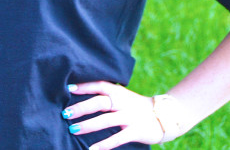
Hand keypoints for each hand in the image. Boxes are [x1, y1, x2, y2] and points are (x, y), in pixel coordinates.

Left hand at [65, 81, 184, 148]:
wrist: (164, 116)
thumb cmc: (135, 106)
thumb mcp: (123, 96)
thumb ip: (107, 96)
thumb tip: (81, 97)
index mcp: (119, 92)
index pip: (99, 85)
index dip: (84, 86)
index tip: (68, 88)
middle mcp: (123, 103)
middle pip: (100, 102)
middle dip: (82, 107)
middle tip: (65, 113)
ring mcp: (130, 117)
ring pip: (106, 120)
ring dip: (88, 125)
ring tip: (73, 129)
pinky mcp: (135, 131)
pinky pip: (117, 138)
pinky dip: (104, 144)